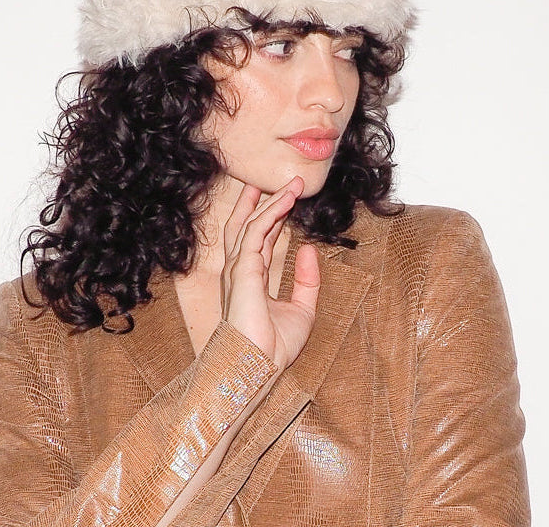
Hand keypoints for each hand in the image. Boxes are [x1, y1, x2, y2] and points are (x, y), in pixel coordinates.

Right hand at [221, 177, 320, 369]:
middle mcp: (241, 272)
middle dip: (256, 202)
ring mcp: (238, 269)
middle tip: (268, 180)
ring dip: (269, 202)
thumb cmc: (274, 348)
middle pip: (244, 226)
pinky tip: (285, 202)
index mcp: (251, 281)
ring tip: (290, 185)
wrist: (260, 367)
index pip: (258, 241)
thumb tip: (310, 250)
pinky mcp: (242, 269)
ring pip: (250, 224)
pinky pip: (255, 232)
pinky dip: (270, 213)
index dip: (271, 219)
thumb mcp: (302, 310)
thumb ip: (307, 281)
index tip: (286, 200)